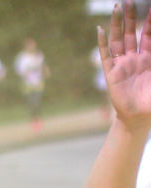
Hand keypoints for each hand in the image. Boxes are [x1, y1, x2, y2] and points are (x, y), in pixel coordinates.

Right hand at [100, 0, 150, 126]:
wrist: (140, 117)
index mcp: (148, 59)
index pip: (148, 35)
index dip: (149, 21)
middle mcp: (134, 59)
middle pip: (130, 33)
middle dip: (131, 17)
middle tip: (129, 0)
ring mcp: (121, 65)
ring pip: (117, 40)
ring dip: (117, 24)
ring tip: (117, 7)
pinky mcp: (111, 73)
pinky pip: (105, 55)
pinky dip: (102, 42)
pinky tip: (100, 30)